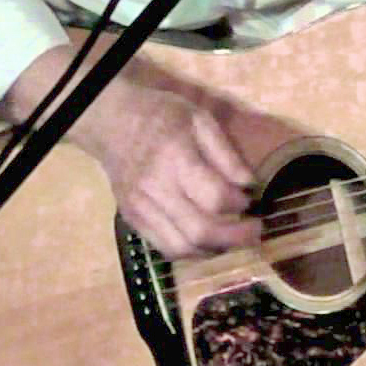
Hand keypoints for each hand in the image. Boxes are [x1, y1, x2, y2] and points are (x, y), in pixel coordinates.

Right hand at [2, 45, 261, 259]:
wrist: (111, 121)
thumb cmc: (161, 115)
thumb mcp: (199, 118)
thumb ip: (225, 153)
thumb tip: (249, 184)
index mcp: (176, 158)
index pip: (214, 197)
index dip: (239, 204)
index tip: (250, 198)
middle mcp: (156, 189)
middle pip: (199, 230)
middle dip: (235, 237)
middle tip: (255, 230)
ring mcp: (141, 208)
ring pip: (181, 247)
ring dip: (213, 250)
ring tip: (233, 240)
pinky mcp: (132, 219)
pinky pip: (163, 248)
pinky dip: (190, 251)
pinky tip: (207, 242)